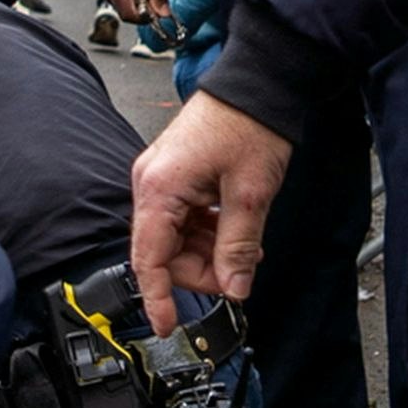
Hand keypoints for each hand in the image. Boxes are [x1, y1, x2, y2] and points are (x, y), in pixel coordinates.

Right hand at [129, 92, 292, 324]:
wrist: (258, 82)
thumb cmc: (250, 124)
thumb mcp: (251, 195)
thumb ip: (237, 247)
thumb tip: (233, 288)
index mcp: (159, 189)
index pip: (149, 260)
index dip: (157, 298)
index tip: (166, 326)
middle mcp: (150, 184)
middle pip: (163, 253)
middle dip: (200, 270)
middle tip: (238, 273)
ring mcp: (160, 179)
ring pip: (175, 239)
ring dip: (208, 251)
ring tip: (245, 247)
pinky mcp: (174, 175)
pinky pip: (183, 219)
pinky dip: (207, 231)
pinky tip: (233, 229)